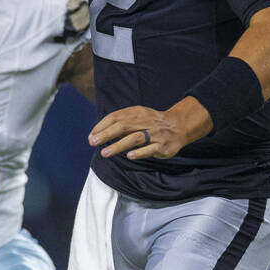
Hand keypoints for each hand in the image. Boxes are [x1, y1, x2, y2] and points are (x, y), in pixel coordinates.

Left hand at [88, 98, 211, 160]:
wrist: (178, 126)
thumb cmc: (151, 122)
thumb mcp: (137, 116)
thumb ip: (120, 122)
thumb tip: (98, 134)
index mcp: (136, 112)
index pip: (115, 117)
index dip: (102, 126)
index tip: (91, 135)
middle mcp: (144, 121)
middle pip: (123, 126)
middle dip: (106, 135)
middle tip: (93, 142)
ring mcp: (154, 133)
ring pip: (135, 138)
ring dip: (118, 146)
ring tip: (105, 153)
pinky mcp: (162, 145)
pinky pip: (150, 149)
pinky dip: (139, 152)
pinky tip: (129, 156)